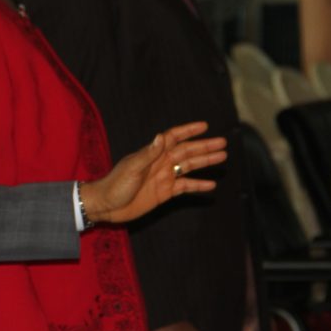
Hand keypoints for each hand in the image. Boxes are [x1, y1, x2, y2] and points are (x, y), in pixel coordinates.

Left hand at [81, 121, 225, 223]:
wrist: (107, 205)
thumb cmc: (115, 184)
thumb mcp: (132, 168)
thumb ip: (148, 154)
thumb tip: (161, 136)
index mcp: (152, 153)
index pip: (173, 137)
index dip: (188, 131)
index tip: (205, 126)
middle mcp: (160, 163)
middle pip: (186, 151)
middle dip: (204, 146)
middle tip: (223, 143)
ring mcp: (164, 177)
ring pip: (189, 167)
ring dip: (205, 162)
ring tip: (223, 157)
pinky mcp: (165, 193)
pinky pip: (185, 186)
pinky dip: (198, 185)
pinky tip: (212, 184)